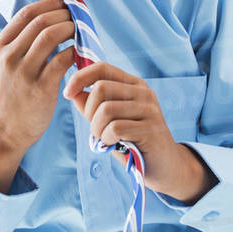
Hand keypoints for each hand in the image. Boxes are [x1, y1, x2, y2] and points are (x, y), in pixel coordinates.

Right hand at [0, 0, 76, 155]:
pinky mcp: (40, 88)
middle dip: (65, 14)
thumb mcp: (6, 63)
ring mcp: (24, 72)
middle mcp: (9, 56)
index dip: (50, 4)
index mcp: (1, 46)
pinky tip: (81, 52)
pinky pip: (63, 59)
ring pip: (52, 35)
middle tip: (78, 16)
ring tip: (81, 31)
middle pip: (42, 21)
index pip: (27, 13)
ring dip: (72, 28)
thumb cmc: (11, 94)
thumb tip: (50, 16)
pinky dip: (75, 51)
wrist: (4, 131)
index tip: (65, 4)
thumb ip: (21, 42)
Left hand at [63, 62, 215, 203]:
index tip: (67, 93)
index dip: (80, 77)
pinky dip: (106, 139)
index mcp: (133, 84)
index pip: (102, 68)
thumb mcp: (109, 120)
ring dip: (97, 129)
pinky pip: (114, 128)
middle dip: (88, 112)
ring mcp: (149, 109)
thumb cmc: (134, 142)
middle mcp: (143, 92)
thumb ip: (92, 105)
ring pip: (106, 109)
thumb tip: (73, 91)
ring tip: (105, 139)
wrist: (165, 166)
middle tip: (95, 129)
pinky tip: (115, 144)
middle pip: (101, 88)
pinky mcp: (151, 128)